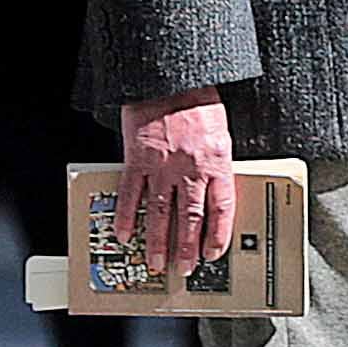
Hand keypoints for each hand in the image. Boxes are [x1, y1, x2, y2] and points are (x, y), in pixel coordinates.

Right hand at [119, 88, 237, 277]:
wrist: (169, 79)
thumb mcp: (220, 134)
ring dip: (158, 242)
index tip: (213, 252)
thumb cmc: (196, 101)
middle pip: (190, 219)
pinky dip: (128, 217)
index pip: (221, 210)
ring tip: (156, 262)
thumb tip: (215, 195)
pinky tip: (126, 233)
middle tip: (182, 268)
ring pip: (161, 214)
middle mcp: (191, 169)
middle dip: (186, 249)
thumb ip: (217, 165)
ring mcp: (163, 167)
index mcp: (216, 162)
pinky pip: (132, 195)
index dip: (218, 236)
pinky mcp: (138, 160)